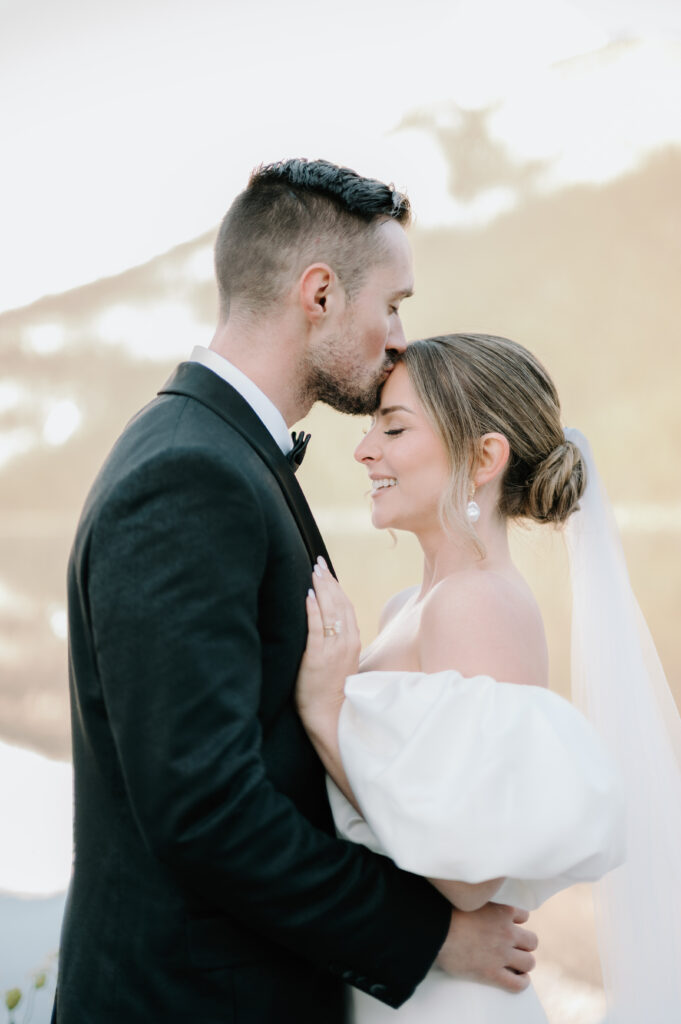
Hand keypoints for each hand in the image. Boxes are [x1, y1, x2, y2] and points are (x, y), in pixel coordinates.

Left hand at [295, 557, 360, 721]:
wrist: (330, 714)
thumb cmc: (332, 690)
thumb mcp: (341, 661)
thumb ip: (338, 641)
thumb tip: (327, 623)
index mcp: (353, 641)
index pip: (346, 606)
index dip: (336, 586)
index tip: (326, 570)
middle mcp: (346, 641)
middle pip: (339, 603)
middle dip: (328, 581)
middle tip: (318, 563)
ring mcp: (333, 649)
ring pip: (330, 611)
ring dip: (321, 588)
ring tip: (314, 571)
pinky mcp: (318, 657)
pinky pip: (316, 628)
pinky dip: (313, 609)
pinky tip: (307, 595)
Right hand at [436, 904, 537, 992]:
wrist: (435, 929)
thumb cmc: (446, 910)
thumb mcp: (469, 897)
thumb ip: (482, 900)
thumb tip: (480, 901)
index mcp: (502, 910)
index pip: (524, 915)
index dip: (516, 921)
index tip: (508, 924)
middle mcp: (506, 932)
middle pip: (532, 941)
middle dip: (524, 943)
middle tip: (512, 945)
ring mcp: (501, 954)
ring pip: (529, 962)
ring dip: (524, 963)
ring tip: (515, 963)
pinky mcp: (492, 973)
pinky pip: (518, 984)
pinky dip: (522, 982)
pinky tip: (519, 979)